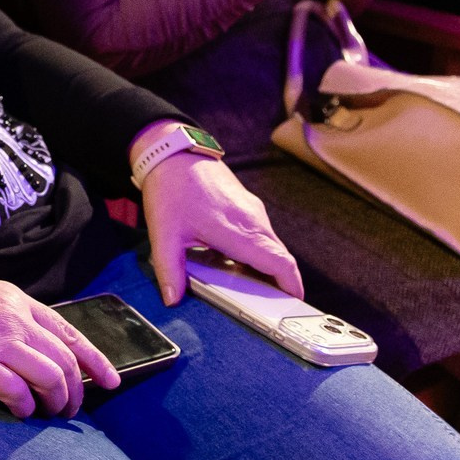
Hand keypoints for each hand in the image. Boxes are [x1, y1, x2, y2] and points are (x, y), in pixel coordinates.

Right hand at [0, 259, 117, 419]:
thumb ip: (15, 319)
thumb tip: (38, 349)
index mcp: (21, 303)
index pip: (71, 333)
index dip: (97, 361)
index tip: (112, 381)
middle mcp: (17, 320)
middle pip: (66, 360)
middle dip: (77, 390)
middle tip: (73, 409)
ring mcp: (0, 341)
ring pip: (51, 377)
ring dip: (57, 401)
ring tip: (51, 414)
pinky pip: (17, 392)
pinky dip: (26, 407)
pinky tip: (21, 413)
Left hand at [140, 149, 300, 305]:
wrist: (174, 152)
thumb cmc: (171, 189)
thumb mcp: (163, 235)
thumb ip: (170, 271)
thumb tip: (173, 299)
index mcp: (238, 230)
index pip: (279, 261)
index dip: (292, 285)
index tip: (295, 304)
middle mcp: (253, 219)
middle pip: (281, 257)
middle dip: (282, 283)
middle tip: (273, 306)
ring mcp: (253, 210)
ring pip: (272, 245)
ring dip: (269, 267)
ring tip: (253, 289)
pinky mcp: (249, 205)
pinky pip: (263, 234)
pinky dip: (260, 252)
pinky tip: (238, 263)